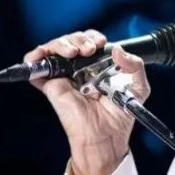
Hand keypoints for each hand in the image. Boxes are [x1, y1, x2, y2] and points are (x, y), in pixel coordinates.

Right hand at [24, 29, 150, 174]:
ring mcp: (65, 75)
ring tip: (74, 52)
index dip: (94, 37)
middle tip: (89, 49)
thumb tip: (118, 50)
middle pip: (73, 40)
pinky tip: (46, 55)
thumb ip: (136, 66)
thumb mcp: (139, 88)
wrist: (106, 137)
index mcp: (100, 65)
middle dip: (80, 38)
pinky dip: (36, 55)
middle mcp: (81, 68)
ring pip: (55, 47)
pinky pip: (36, 66)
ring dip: (62, 43)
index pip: (91, 40)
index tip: (101, 43)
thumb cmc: (120, 115)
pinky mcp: (51, 85)